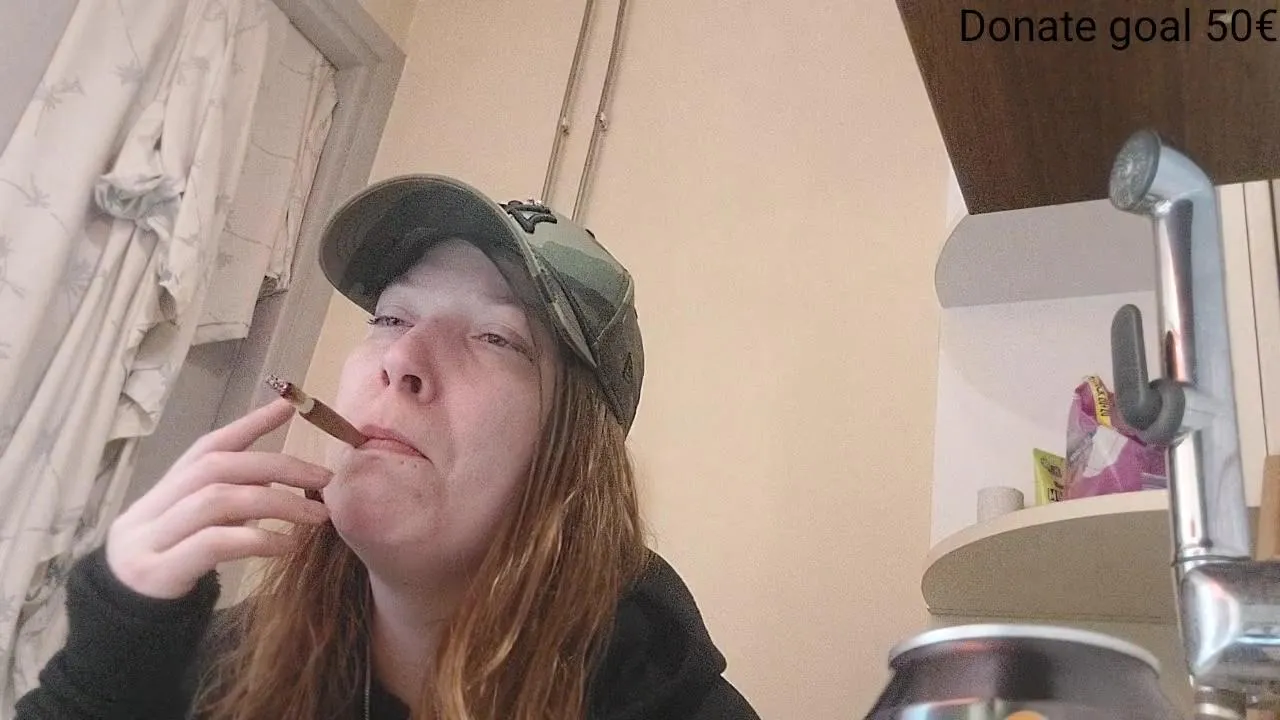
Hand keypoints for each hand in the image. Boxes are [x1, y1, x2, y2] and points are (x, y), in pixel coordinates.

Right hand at [106, 398, 331, 598]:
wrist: (124, 628)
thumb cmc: (173, 572)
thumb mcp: (201, 531)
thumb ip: (231, 502)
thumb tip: (285, 475)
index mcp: (163, 492)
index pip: (207, 447)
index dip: (248, 424)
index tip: (289, 406)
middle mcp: (151, 509)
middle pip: (215, 468)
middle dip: (275, 466)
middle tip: (323, 479)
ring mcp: (150, 539)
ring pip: (216, 501)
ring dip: (275, 502)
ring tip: (317, 516)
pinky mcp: (159, 572)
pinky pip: (214, 544)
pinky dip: (258, 539)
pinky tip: (288, 546)